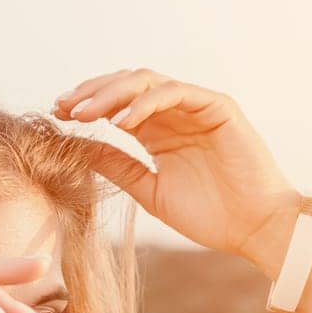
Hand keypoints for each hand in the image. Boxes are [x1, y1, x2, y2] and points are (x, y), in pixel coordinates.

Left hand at [51, 68, 306, 269]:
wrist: (255, 229)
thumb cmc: (210, 216)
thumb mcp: (149, 191)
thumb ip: (117, 167)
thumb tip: (77, 149)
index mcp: (159, 131)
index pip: (115, 105)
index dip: (85, 106)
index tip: (56, 116)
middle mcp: (176, 113)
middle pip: (125, 86)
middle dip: (91, 94)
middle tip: (62, 108)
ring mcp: (197, 106)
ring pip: (146, 82)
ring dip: (111, 94)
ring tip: (84, 113)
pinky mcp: (218, 107)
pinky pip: (175, 93)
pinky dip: (144, 103)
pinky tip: (119, 123)